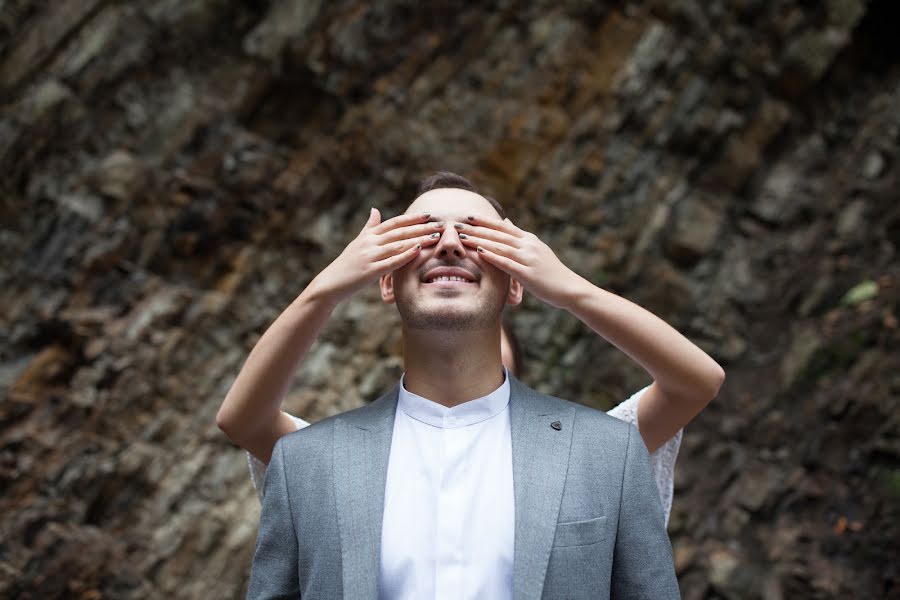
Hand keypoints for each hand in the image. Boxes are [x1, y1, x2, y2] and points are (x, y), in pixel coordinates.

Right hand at [309, 208, 441, 303]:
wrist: (330, 283)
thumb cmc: (346, 264)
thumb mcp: (357, 242)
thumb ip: (369, 227)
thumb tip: (375, 210)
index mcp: (369, 235)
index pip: (394, 223)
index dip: (412, 218)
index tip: (429, 215)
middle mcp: (370, 242)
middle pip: (400, 231)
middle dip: (422, 227)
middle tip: (441, 225)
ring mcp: (370, 256)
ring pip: (399, 244)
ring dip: (419, 239)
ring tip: (436, 237)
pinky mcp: (370, 271)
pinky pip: (391, 261)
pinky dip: (406, 254)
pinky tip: (418, 249)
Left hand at [456, 215, 582, 308]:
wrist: (569, 288)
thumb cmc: (550, 272)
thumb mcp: (536, 249)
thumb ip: (519, 237)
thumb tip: (506, 220)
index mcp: (528, 239)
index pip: (503, 227)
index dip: (484, 221)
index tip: (468, 217)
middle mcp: (528, 245)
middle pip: (497, 234)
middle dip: (475, 229)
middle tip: (457, 226)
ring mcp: (528, 258)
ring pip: (499, 246)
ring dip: (479, 241)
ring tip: (462, 239)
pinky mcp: (528, 273)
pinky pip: (507, 263)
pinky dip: (492, 256)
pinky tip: (479, 252)